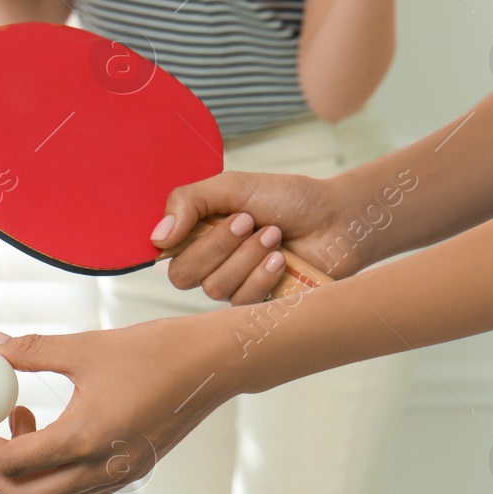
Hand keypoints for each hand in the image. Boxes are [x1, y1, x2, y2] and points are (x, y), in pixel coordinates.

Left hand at [0, 321, 233, 493]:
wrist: (216, 364)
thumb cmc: (155, 350)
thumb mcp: (86, 346)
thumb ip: (30, 350)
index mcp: (85, 439)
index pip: (9, 461)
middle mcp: (101, 469)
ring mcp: (119, 475)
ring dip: (24, 466)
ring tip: (24, 412)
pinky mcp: (132, 471)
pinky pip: (79, 489)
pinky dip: (54, 469)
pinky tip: (59, 427)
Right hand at [152, 170, 362, 303]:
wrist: (335, 219)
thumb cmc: (287, 199)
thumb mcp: (234, 186)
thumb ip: (190, 201)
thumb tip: (156, 237)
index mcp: (198, 233)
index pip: (164, 251)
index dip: (179, 239)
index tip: (214, 217)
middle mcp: (210, 264)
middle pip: (182, 275)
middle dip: (218, 245)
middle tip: (249, 220)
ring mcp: (234, 287)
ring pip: (215, 288)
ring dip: (247, 256)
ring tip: (274, 235)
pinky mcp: (257, 307)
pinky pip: (242, 301)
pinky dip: (262, 275)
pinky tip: (281, 259)